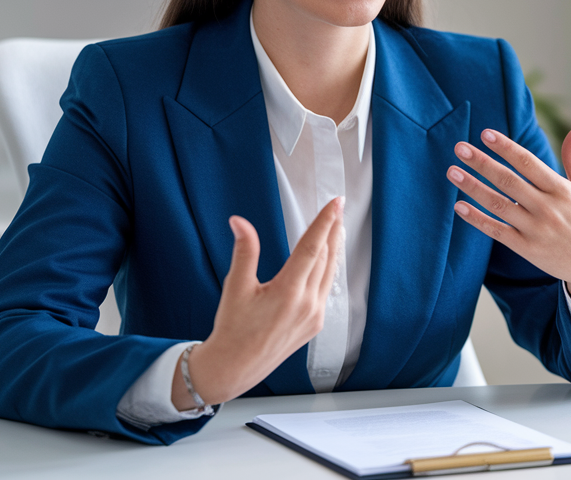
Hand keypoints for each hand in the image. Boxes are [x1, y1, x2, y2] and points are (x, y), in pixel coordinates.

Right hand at [172, 198, 343, 410]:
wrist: (236, 366)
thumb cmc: (233, 328)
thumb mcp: (235, 287)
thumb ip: (244, 251)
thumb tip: (240, 222)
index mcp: (288, 292)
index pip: (312, 248)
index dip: (324, 222)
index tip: (335, 203)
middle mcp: (307, 304)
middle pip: (326, 257)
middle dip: (331, 229)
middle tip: (336, 208)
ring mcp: (315, 316)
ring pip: (330, 273)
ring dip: (334, 248)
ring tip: (337, 227)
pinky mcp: (316, 324)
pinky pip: (326, 289)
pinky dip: (328, 269)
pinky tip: (328, 259)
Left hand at [447, 128, 570, 308]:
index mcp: (562, 190)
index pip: (528, 163)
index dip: (506, 148)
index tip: (485, 134)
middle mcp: (547, 208)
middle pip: (508, 181)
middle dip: (482, 163)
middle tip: (459, 148)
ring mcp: (536, 230)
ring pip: (498, 205)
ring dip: (473, 188)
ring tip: (452, 172)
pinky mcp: (527, 249)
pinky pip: (497, 232)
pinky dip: (477, 219)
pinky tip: (459, 206)